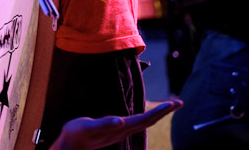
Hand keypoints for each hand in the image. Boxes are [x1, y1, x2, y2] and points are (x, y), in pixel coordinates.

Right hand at [51, 100, 182, 149]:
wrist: (69, 147)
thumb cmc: (77, 135)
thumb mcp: (89, 128)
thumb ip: (104, 125)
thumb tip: (120, 121)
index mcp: (120, 128)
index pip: (145, 119)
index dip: (160, 111)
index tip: (173, 104)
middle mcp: (123, 130)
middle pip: (149, 120)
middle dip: (164, 111)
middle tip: (179, 102)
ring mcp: (120, 131)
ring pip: (144, 121)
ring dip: (157, 113)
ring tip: (169, 106)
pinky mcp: (115, 130)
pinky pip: (136, 122)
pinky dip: (147, 116)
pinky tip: (150, 115)